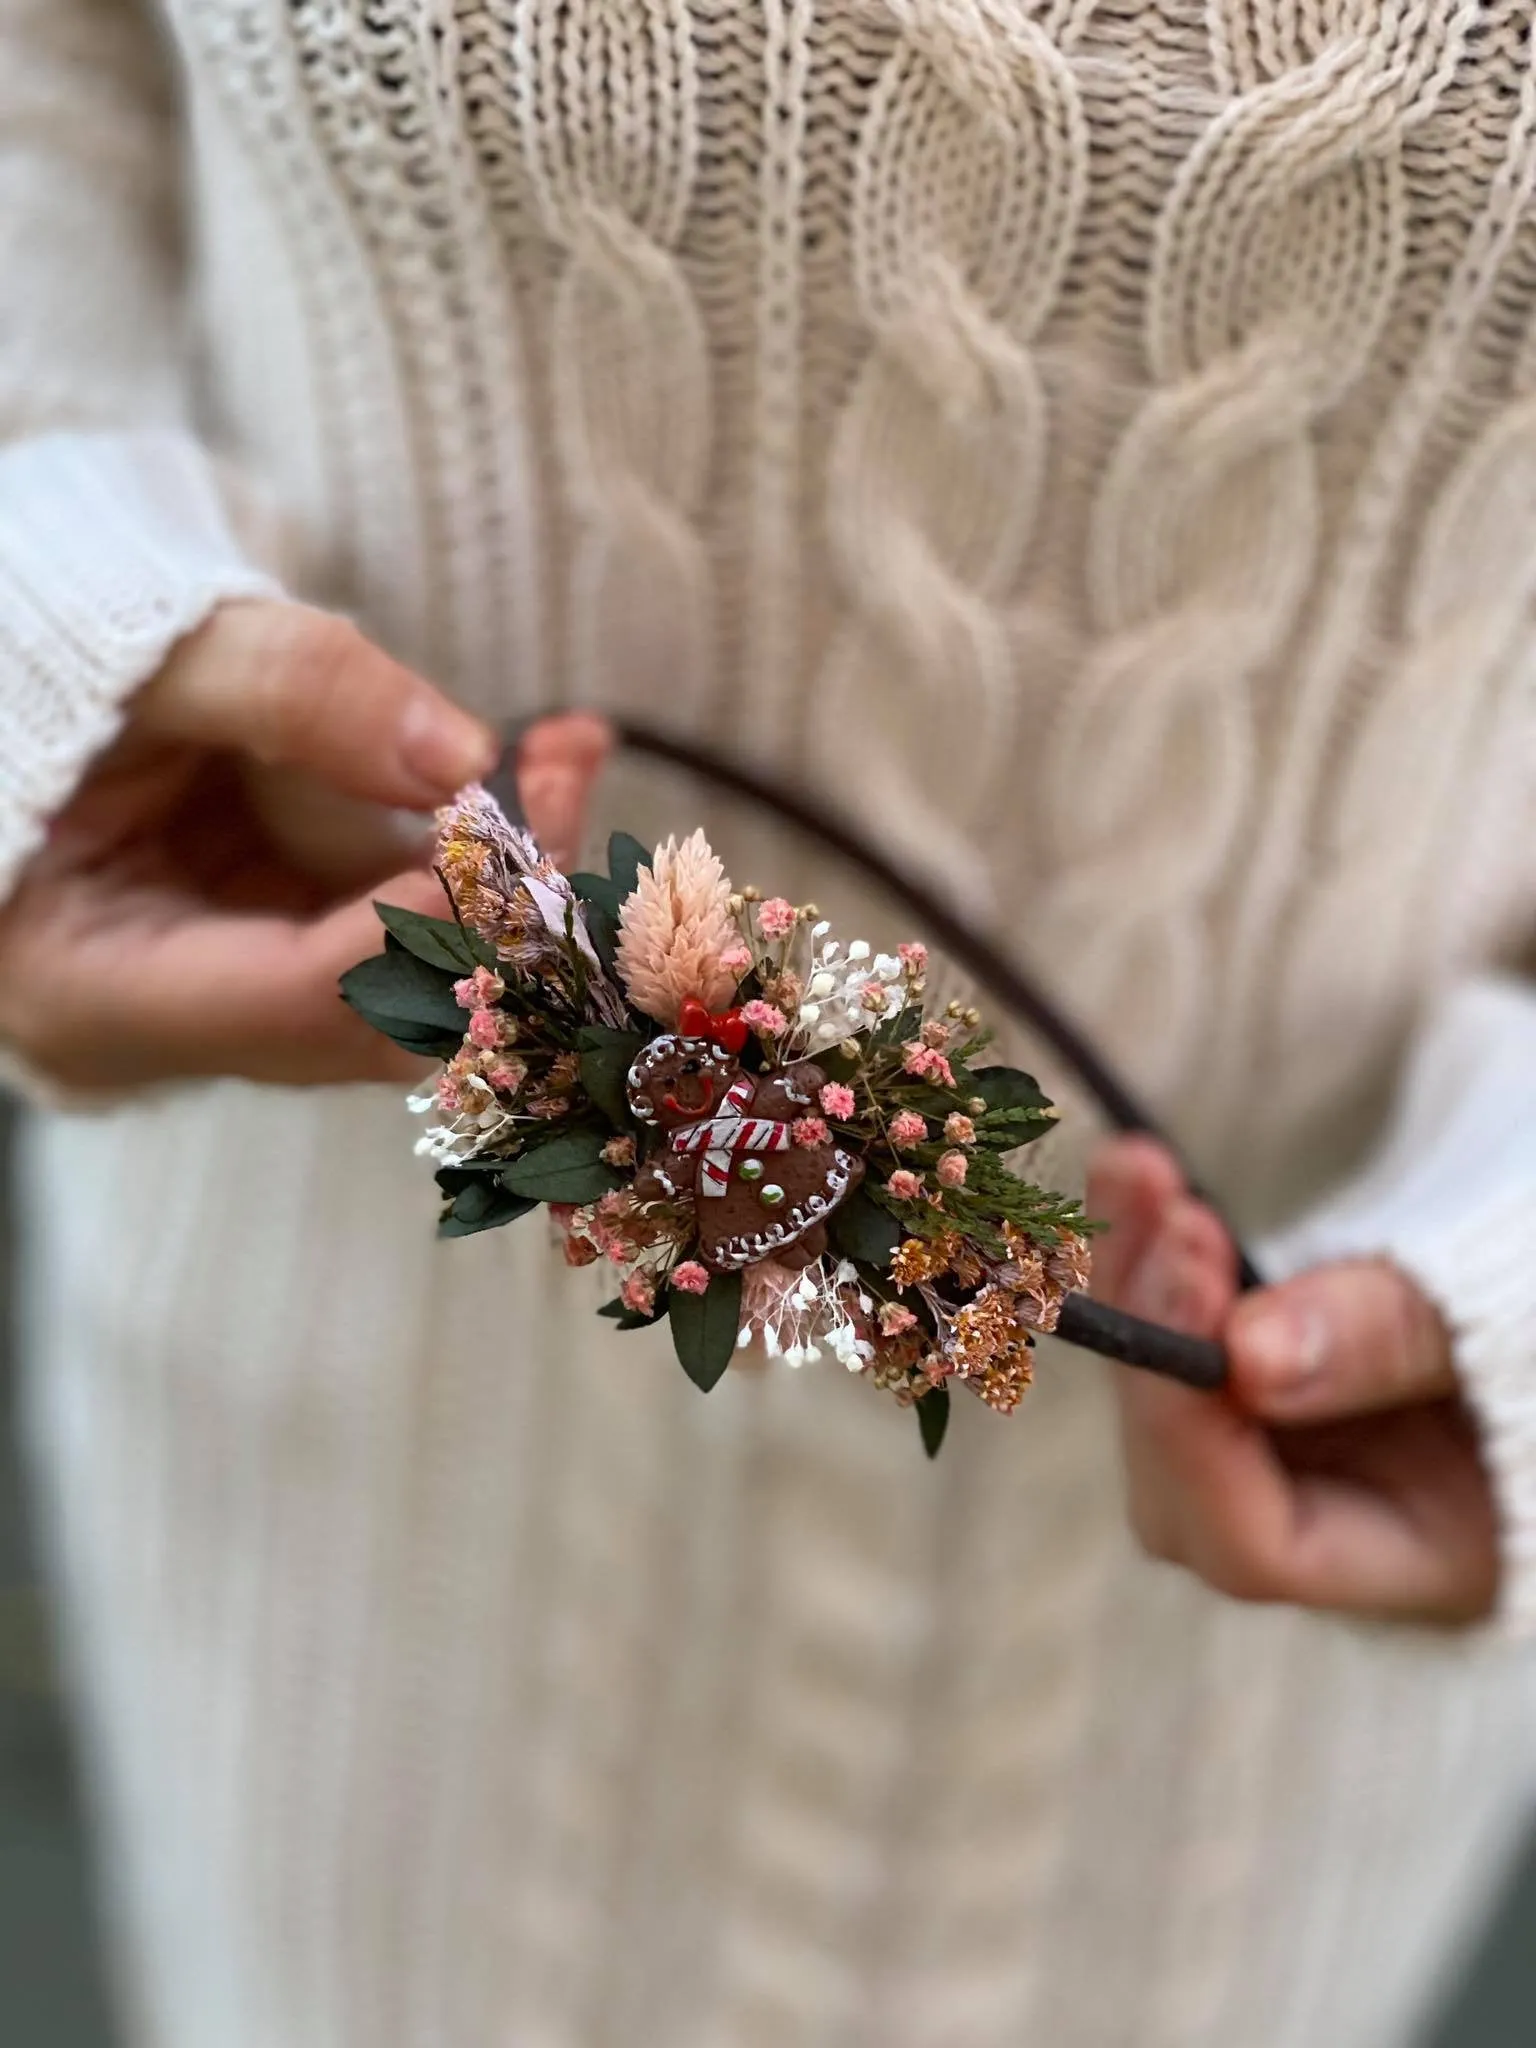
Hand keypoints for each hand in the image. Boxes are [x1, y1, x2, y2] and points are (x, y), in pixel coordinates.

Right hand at [0, 600, 610, 1090]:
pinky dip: (483, 850)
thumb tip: (461, 753)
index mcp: (96, 994)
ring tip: (567, 747)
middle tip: (562, 779)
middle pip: (383, 1015)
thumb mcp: (148, 659)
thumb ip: (290, 693)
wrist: (14, 678)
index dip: (423, 924)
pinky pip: (414, 921)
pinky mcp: (289, 944)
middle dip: (497, 906)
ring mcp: (244, 993)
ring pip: (422, 979)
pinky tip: (543, 761)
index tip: (500, 825)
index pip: (304, 996)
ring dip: (514, 872)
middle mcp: (184, 1027)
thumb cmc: (40, 674)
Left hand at [1087, 1135, 1498, 1624]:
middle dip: (1159, 1340)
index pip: (1259, 1547)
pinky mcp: (1268, 1373)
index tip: (1199, 1300)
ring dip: (1139, 1279)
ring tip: (1140, 1173)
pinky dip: (1153, 1254)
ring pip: (1162, 1393)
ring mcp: (1296, 1449)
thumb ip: (1392, 1343)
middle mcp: (1337, 1521)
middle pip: (1182, 1470)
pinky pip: (1177, 1330)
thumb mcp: (1515, 1329)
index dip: (1201, 1434)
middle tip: (1173, 1219)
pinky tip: (1134, 1175)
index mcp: (1427, 1559)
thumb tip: (1247, 1355)